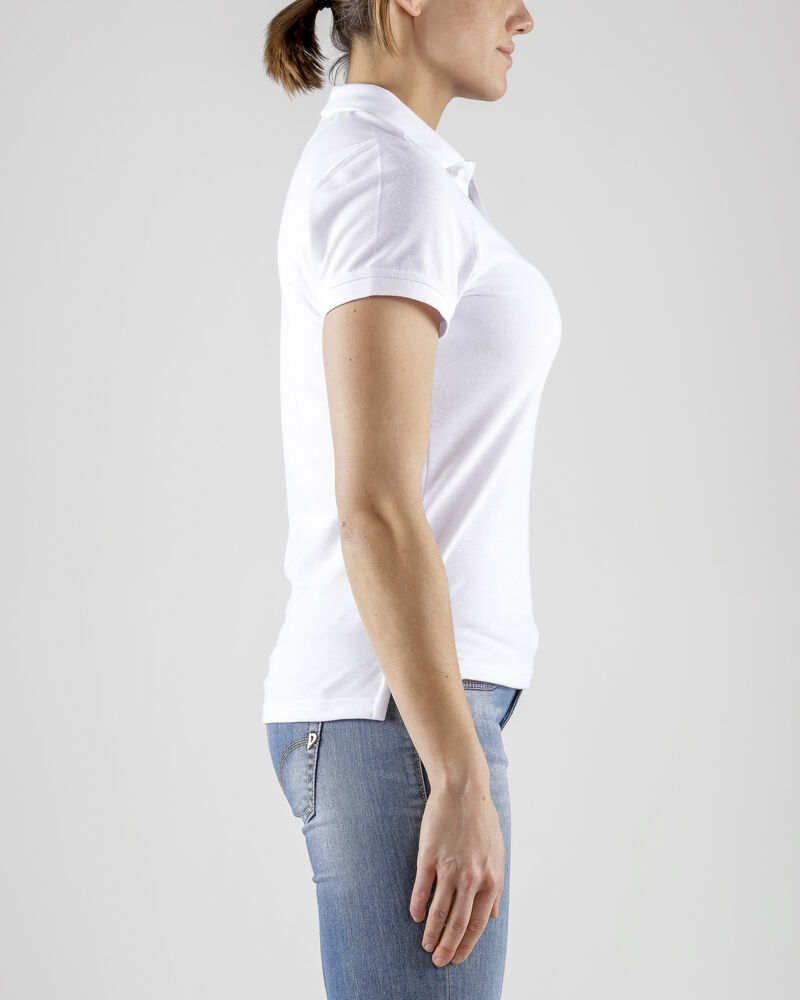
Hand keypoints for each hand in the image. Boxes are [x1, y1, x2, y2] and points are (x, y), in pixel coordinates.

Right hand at [409, 776, 505, 965]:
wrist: (464, 789)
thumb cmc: (482, 821)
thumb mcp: (498, 854)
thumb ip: (496, 887)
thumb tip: (494, 916)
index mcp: (491, 879)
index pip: (479, 923)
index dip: (467, 944)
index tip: (458, 957)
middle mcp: (472, 878)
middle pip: (458, 923)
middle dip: (448, 947)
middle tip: (439, 961)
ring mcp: (450, 867)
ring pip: (439, 911)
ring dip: (431, 933)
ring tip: (426, 946)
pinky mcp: (429, 856)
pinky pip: (422, 888)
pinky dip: (418, 906)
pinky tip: (415, 917)